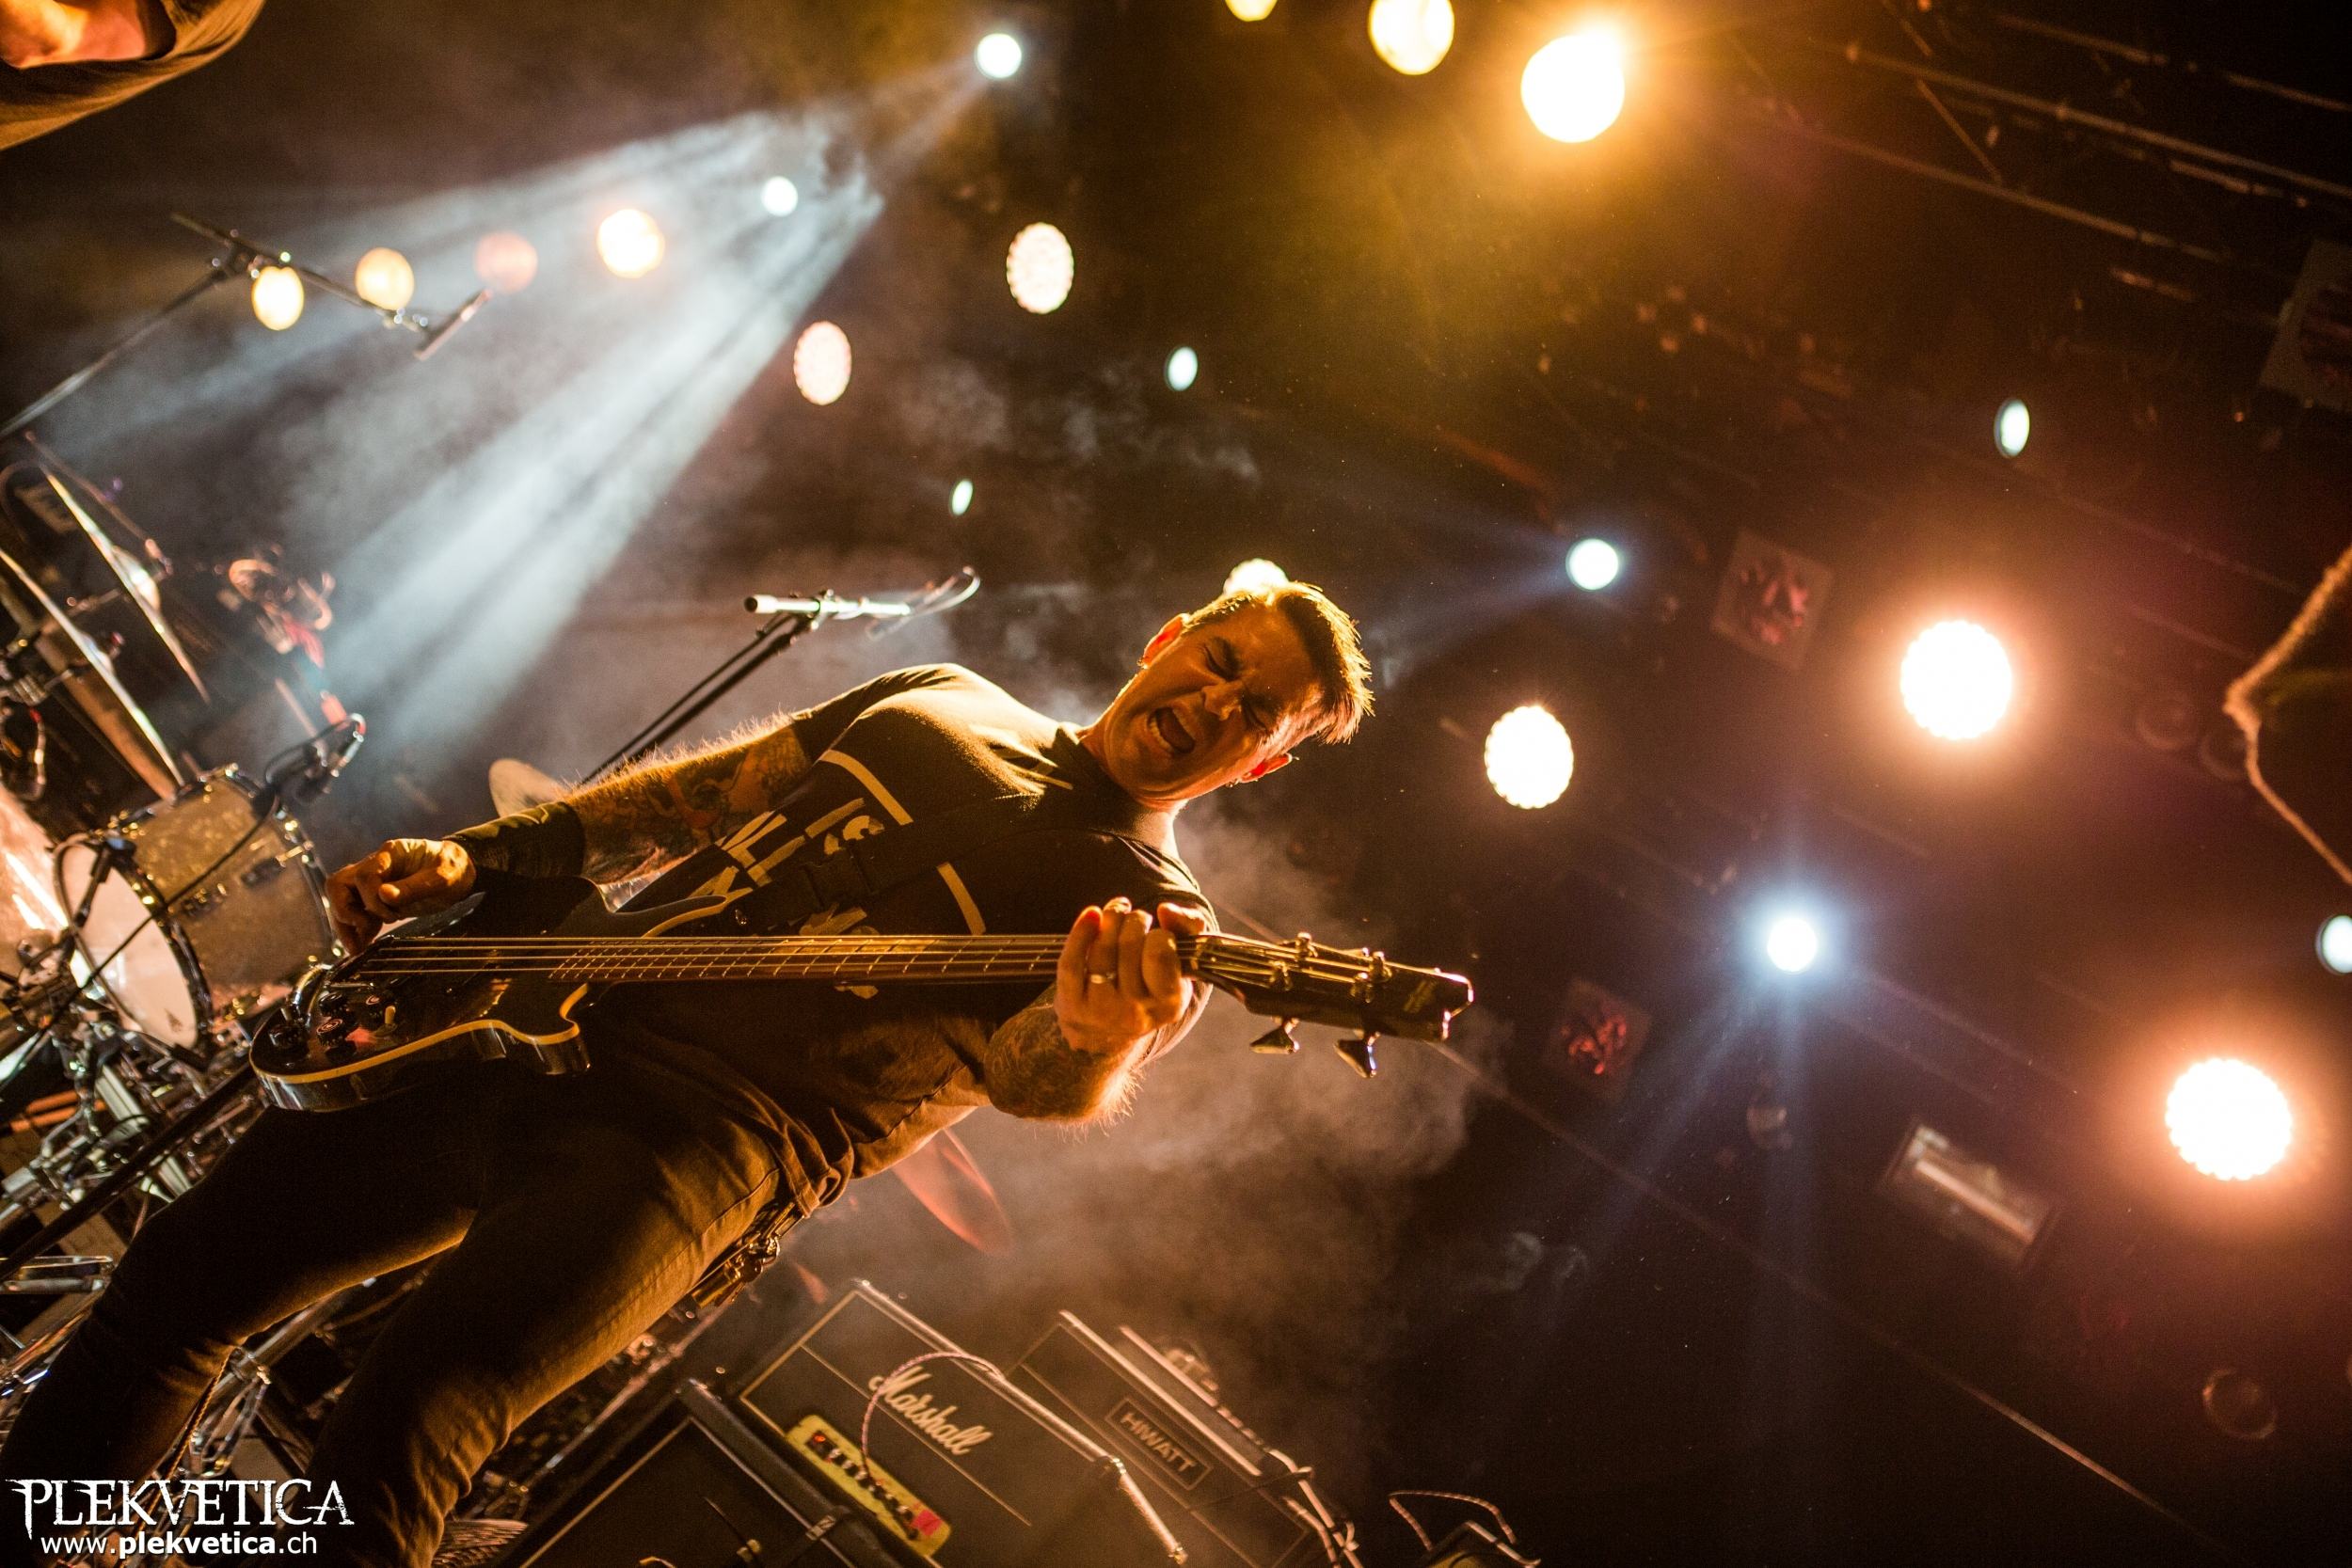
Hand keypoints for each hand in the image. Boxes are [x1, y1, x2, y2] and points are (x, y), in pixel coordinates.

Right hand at [324, 838, 476, 951]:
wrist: (459, 870)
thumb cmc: (452, 868)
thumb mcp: (442, 877)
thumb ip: (414, 886)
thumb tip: (384, 895)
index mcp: (390, 854)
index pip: (364, 876)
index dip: (372, 899)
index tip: (392, 914)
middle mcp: (375, 866)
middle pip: (338, 885)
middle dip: (344, 912)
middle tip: (362, 933)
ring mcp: (372, 882)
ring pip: (340, 900)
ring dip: (345, 925)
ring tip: (356, 949)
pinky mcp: (375, 898)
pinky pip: (354, 912)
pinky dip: (355, 929)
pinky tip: (361, 945)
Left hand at [1054, 897, 1205, 1055]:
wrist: (1106, 1037)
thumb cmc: (1149, 989)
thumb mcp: (1180, 969)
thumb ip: (1189, 930)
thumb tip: (1166, 909)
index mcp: (1169, 1004)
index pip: (1160, 953)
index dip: (1159, 934)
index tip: (1158, 936)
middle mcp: (1135, 1011)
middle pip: (1129, 944)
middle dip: (1134, 920)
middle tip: (1136, 920)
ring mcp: (1101, 1009)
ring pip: (1102, 948)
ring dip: (1110, 917)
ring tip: (1117, 910)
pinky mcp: (1073, 1004)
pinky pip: (1072, 961)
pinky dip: (1080, 931)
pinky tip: (1092, 915)